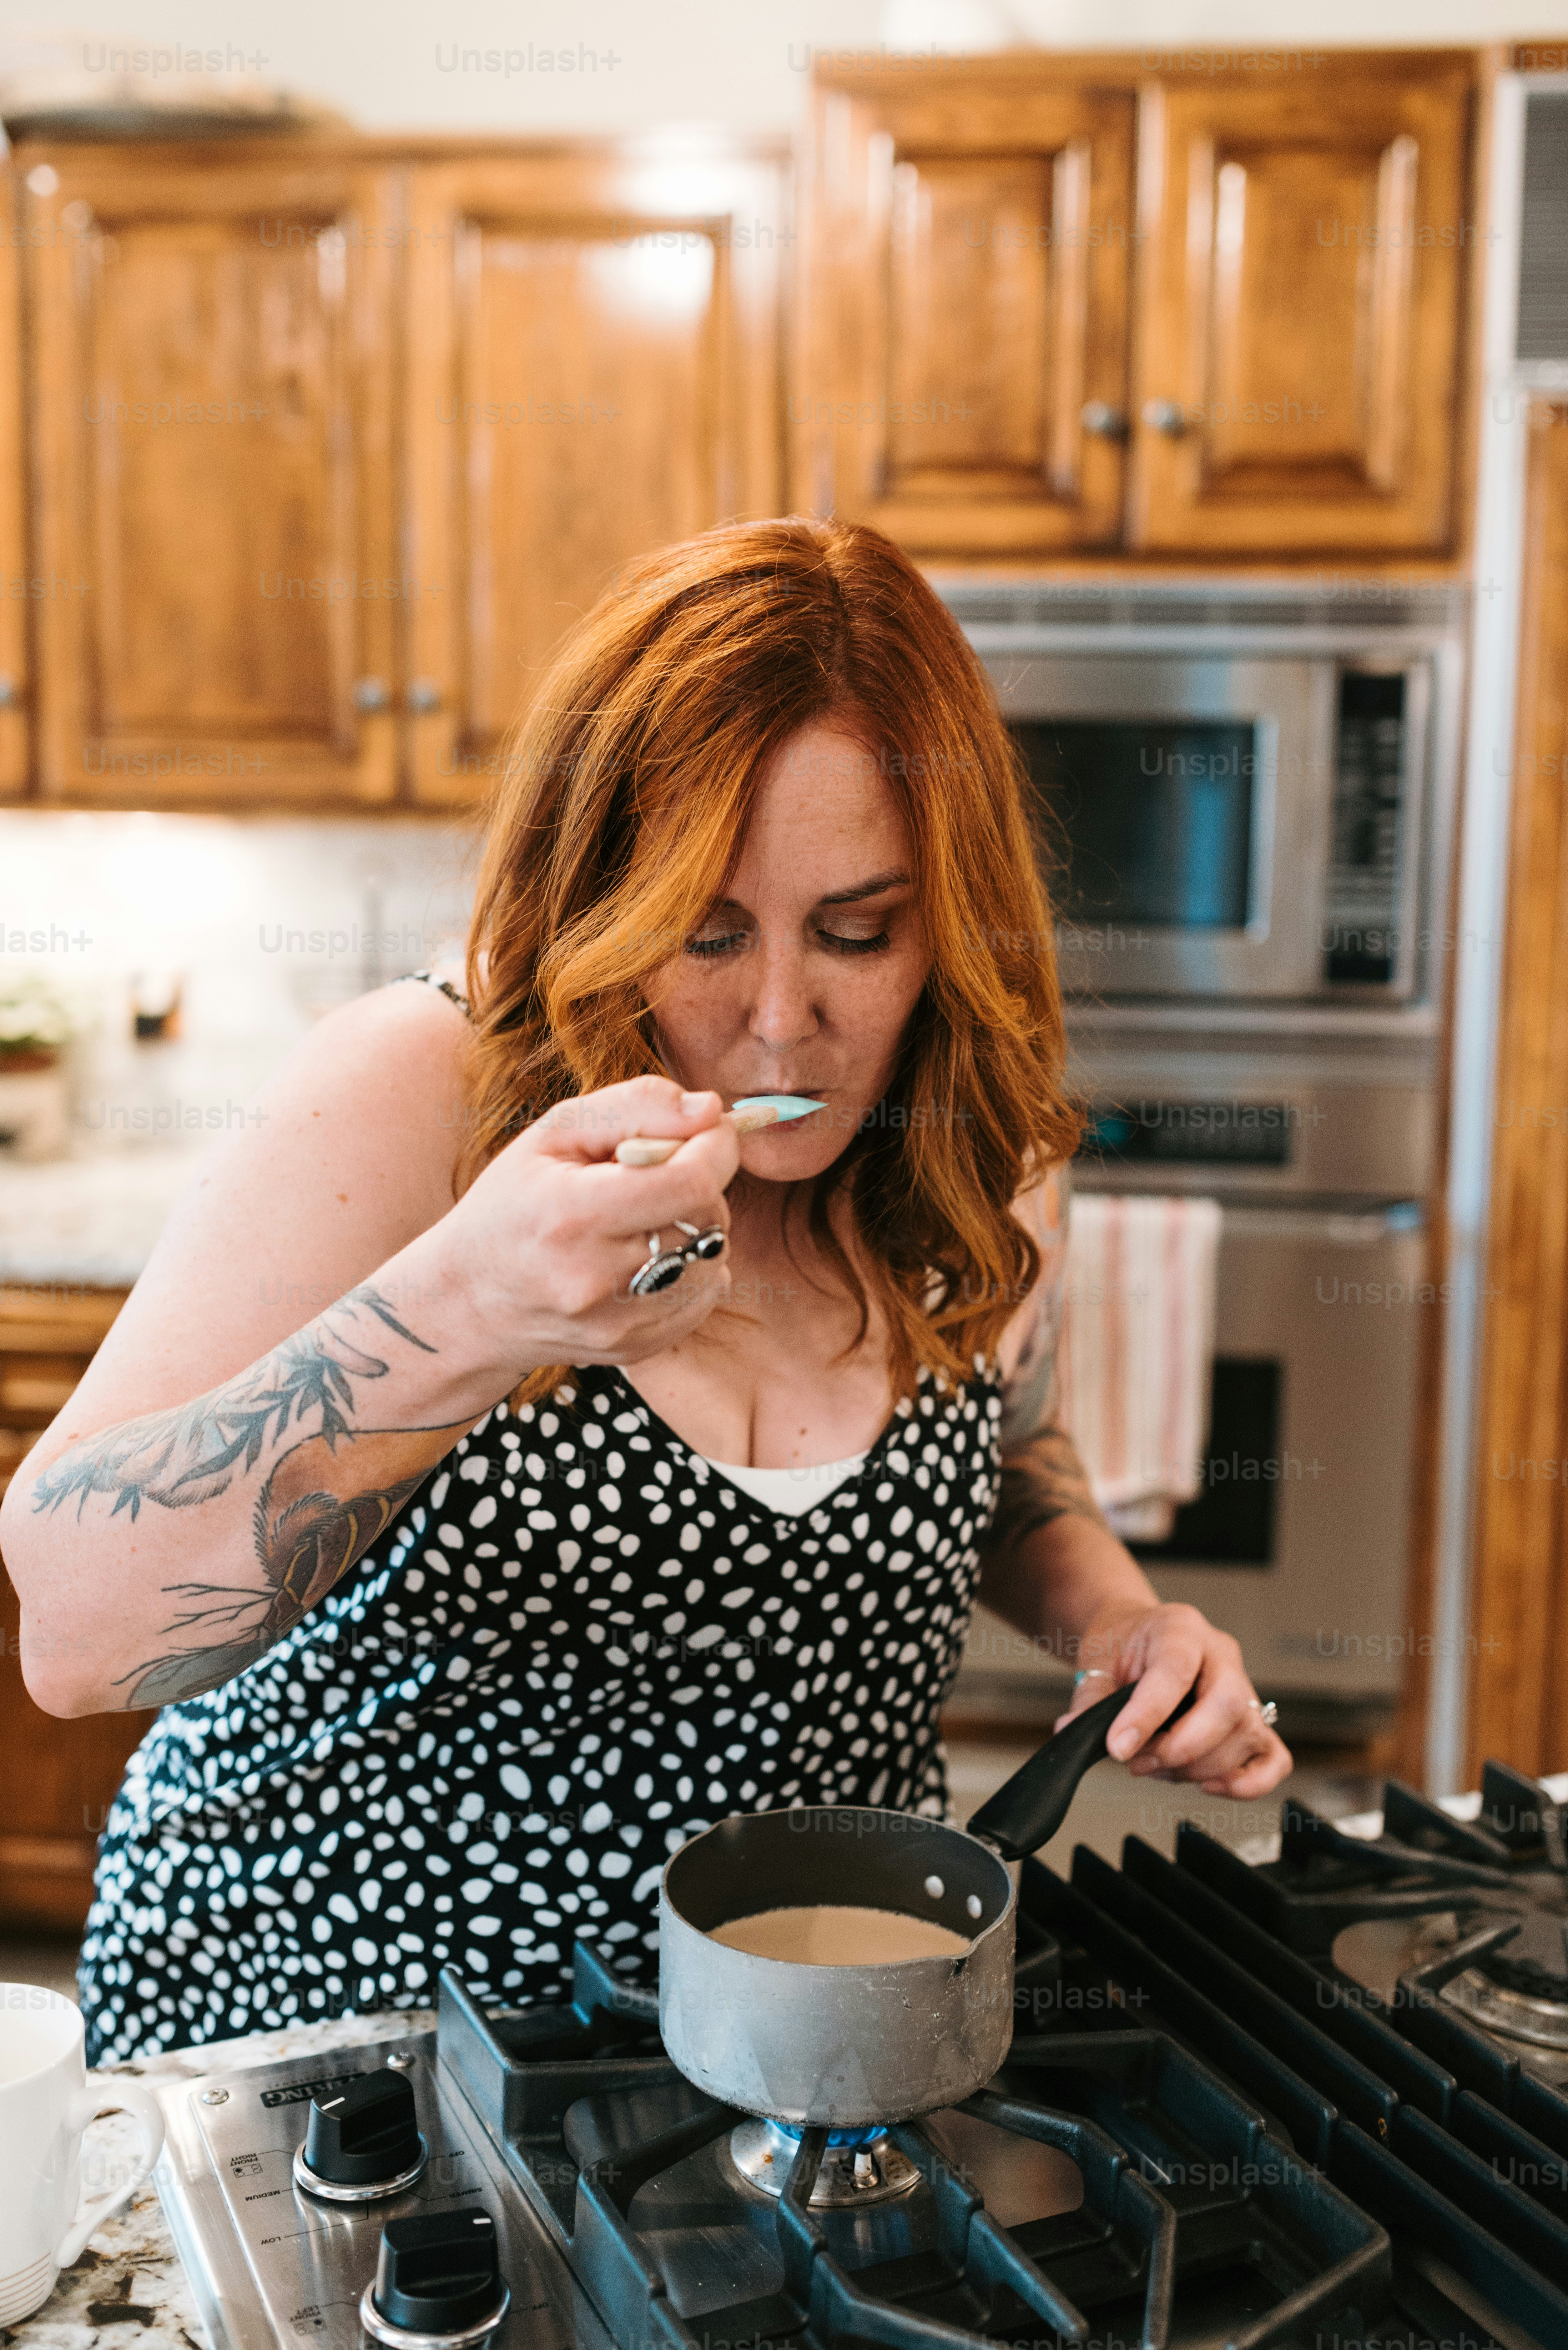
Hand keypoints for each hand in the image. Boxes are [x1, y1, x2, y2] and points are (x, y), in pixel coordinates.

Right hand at [438, 1075, 738, 1373]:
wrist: (467, 1302)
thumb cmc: (510, 1203)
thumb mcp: (554, 1133)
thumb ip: (636, 1107)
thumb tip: (710, 1109)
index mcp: (575, 1215)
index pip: (692, 1183)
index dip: (715, 1147)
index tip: (704, 1130)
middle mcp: (598, 1278)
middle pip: (708, 1219)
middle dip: (700, 1183)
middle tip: (658, 1174)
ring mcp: (618, 1322)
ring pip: (712, 1259)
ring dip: (696, 1227)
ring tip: (646, 1217)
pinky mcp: (635, 1347)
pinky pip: (702, 1297)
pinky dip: (690, 1268)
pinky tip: (647, 1256)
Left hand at [1059, 1601, 1291, 1798]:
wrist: (1137, 1634)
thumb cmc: (1124, 1641)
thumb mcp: (1098, 1658)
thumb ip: (1090, 1697)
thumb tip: (1074, 1732)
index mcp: (1181, 1629)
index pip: (1176, 1671)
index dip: (1148, 1715)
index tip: (1119, 1747)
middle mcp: (1221, 1655)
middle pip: (1227, 1707)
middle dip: (1181, 1749)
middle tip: (1138, 1761)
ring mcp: (1243, 1687)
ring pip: (1246, 1735)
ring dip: (1198, 1767)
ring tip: (1155, 1765)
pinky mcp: (1252, 1721)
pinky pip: (1273, 1758)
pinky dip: (1249, 1782)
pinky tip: (1210, 1786)